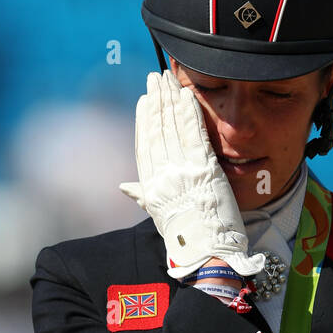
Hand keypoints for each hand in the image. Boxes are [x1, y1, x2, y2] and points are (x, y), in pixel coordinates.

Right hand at [118, 71, 267, 280]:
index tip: (145, 101)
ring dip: (170, 100)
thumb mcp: (159, 217)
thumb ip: (143, 197)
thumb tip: (125, 187)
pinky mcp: (203, 168)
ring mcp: (182, 171)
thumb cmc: (185, 239)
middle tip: (156, 78)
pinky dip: (189, 113)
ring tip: (169, 80)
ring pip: (172, 128)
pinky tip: (187, 95)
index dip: (143, 120)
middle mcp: (162, 176)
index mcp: (150, 186)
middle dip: (156, 101)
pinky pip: (193, 134)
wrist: (207, 253)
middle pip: (156, 130)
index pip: (144, 145)